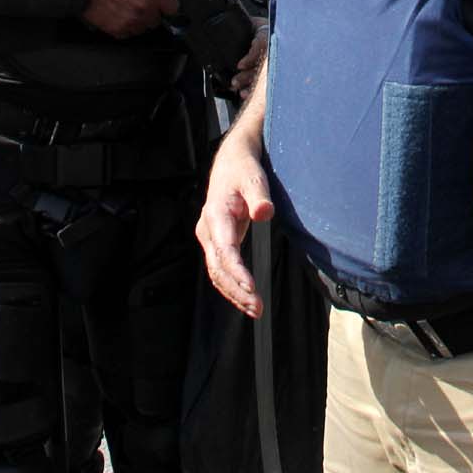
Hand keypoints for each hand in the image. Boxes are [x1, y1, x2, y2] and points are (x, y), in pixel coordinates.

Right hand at [81, 0, 178, 37]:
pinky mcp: (118, 30)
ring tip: (126, 6)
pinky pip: (128, 32)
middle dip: (151, 11)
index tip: (163, 2)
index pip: (173, 7)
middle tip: (139, 1)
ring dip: (138, 19)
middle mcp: (145, 9)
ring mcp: (132, 22)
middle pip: (157, 19)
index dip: (167, 3)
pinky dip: (125, 26)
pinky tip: (117, 13)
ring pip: (143, 27)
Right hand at [195, 132, 273, 316]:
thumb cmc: (244, 170)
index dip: (236, 271)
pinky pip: (220, 269)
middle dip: (236, 290)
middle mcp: (207, 229)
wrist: (230, 162)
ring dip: (233, 293)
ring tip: (255, 310)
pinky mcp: (216, 242)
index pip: (224, 250)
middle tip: (257, 308)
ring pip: (216, 273)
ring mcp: (210, 237)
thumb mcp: (255, 178)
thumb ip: (260, 196)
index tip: (251, 287)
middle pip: (218, 268)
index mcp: (216, 215)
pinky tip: (246, 298)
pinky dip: (231, 286)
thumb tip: (264, 213)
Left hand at [216, 0, 268, 97]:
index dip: (251, 56)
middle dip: (248, 74)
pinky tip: (244, 93)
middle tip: (236, 81)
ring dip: (249, 82)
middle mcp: (270, 48)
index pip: (261, 45)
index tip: (240, 64)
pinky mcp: (267, 71)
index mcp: (265, 33)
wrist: (268, 33)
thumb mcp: (243, 11)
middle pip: (262, 65)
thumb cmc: (254, 25)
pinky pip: (263, 82)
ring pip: (262, 74)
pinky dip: (253, 89)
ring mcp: (270, 61)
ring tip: (238, 87)